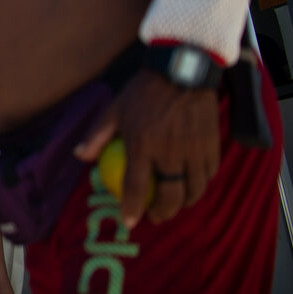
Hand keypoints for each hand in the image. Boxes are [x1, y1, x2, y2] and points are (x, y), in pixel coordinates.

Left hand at [75, 69, 218, 227]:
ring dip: (184, 203)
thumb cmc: (144, 91)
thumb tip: (80, 156)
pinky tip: (193, 185)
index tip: (130, 221)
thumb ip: (97, 135)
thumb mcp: (115, 109)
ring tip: (175, 205)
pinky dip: (201, 185)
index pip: (136, 186)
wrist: (182, 71)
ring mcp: (194, 150)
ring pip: (194, 190)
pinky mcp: (212, 145)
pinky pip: (209, 175)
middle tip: (155, 216)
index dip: (132, 208)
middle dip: (163, 213)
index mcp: (142, 144)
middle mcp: (170, 151)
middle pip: (171, 196)